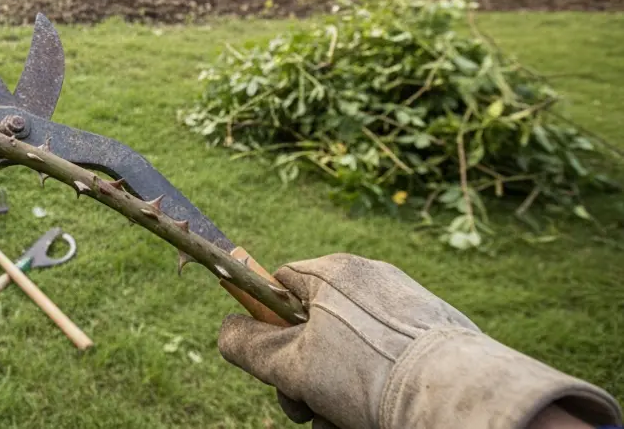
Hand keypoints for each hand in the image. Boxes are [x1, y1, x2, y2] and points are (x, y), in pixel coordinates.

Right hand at [218, 254, 619, 428]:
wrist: (461, 402)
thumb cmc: (370, 376)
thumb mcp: (293, 366)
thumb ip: (250, 347)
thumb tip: (225, 332)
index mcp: (337, 272)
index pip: (280, 284)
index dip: (268, 325)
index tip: (273, 364)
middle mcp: (374, 281)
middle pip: (315, 327)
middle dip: (304, 374)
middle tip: (307, 409)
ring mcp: (409, 309)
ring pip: (349, 353)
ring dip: (337, 392)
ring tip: (347, 420)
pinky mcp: (438, 338)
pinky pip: (386, 362)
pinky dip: (376, 391)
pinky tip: (380, 416)